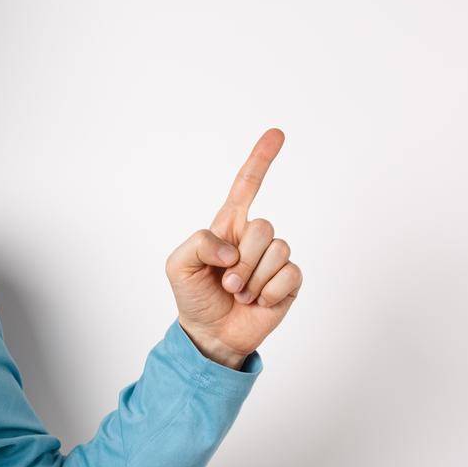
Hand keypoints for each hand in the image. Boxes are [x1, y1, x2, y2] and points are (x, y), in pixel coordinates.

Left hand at [165, 127, 303, 368]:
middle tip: (226, 281)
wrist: (210, 333)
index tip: (277, 133)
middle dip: (242, 260)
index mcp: (228, 227)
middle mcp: (254, 239)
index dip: (261, 160)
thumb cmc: (193, 296)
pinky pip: (290, 274)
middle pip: (264, 226)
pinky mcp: (289, 281)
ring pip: (278, 250)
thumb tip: (233, 248)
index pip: (247, 186)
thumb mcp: (177, 266)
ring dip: (252, 279)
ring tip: (238, 293)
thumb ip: (198, 244)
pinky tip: (257, 301)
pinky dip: (268, 292)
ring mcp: (274, 259)